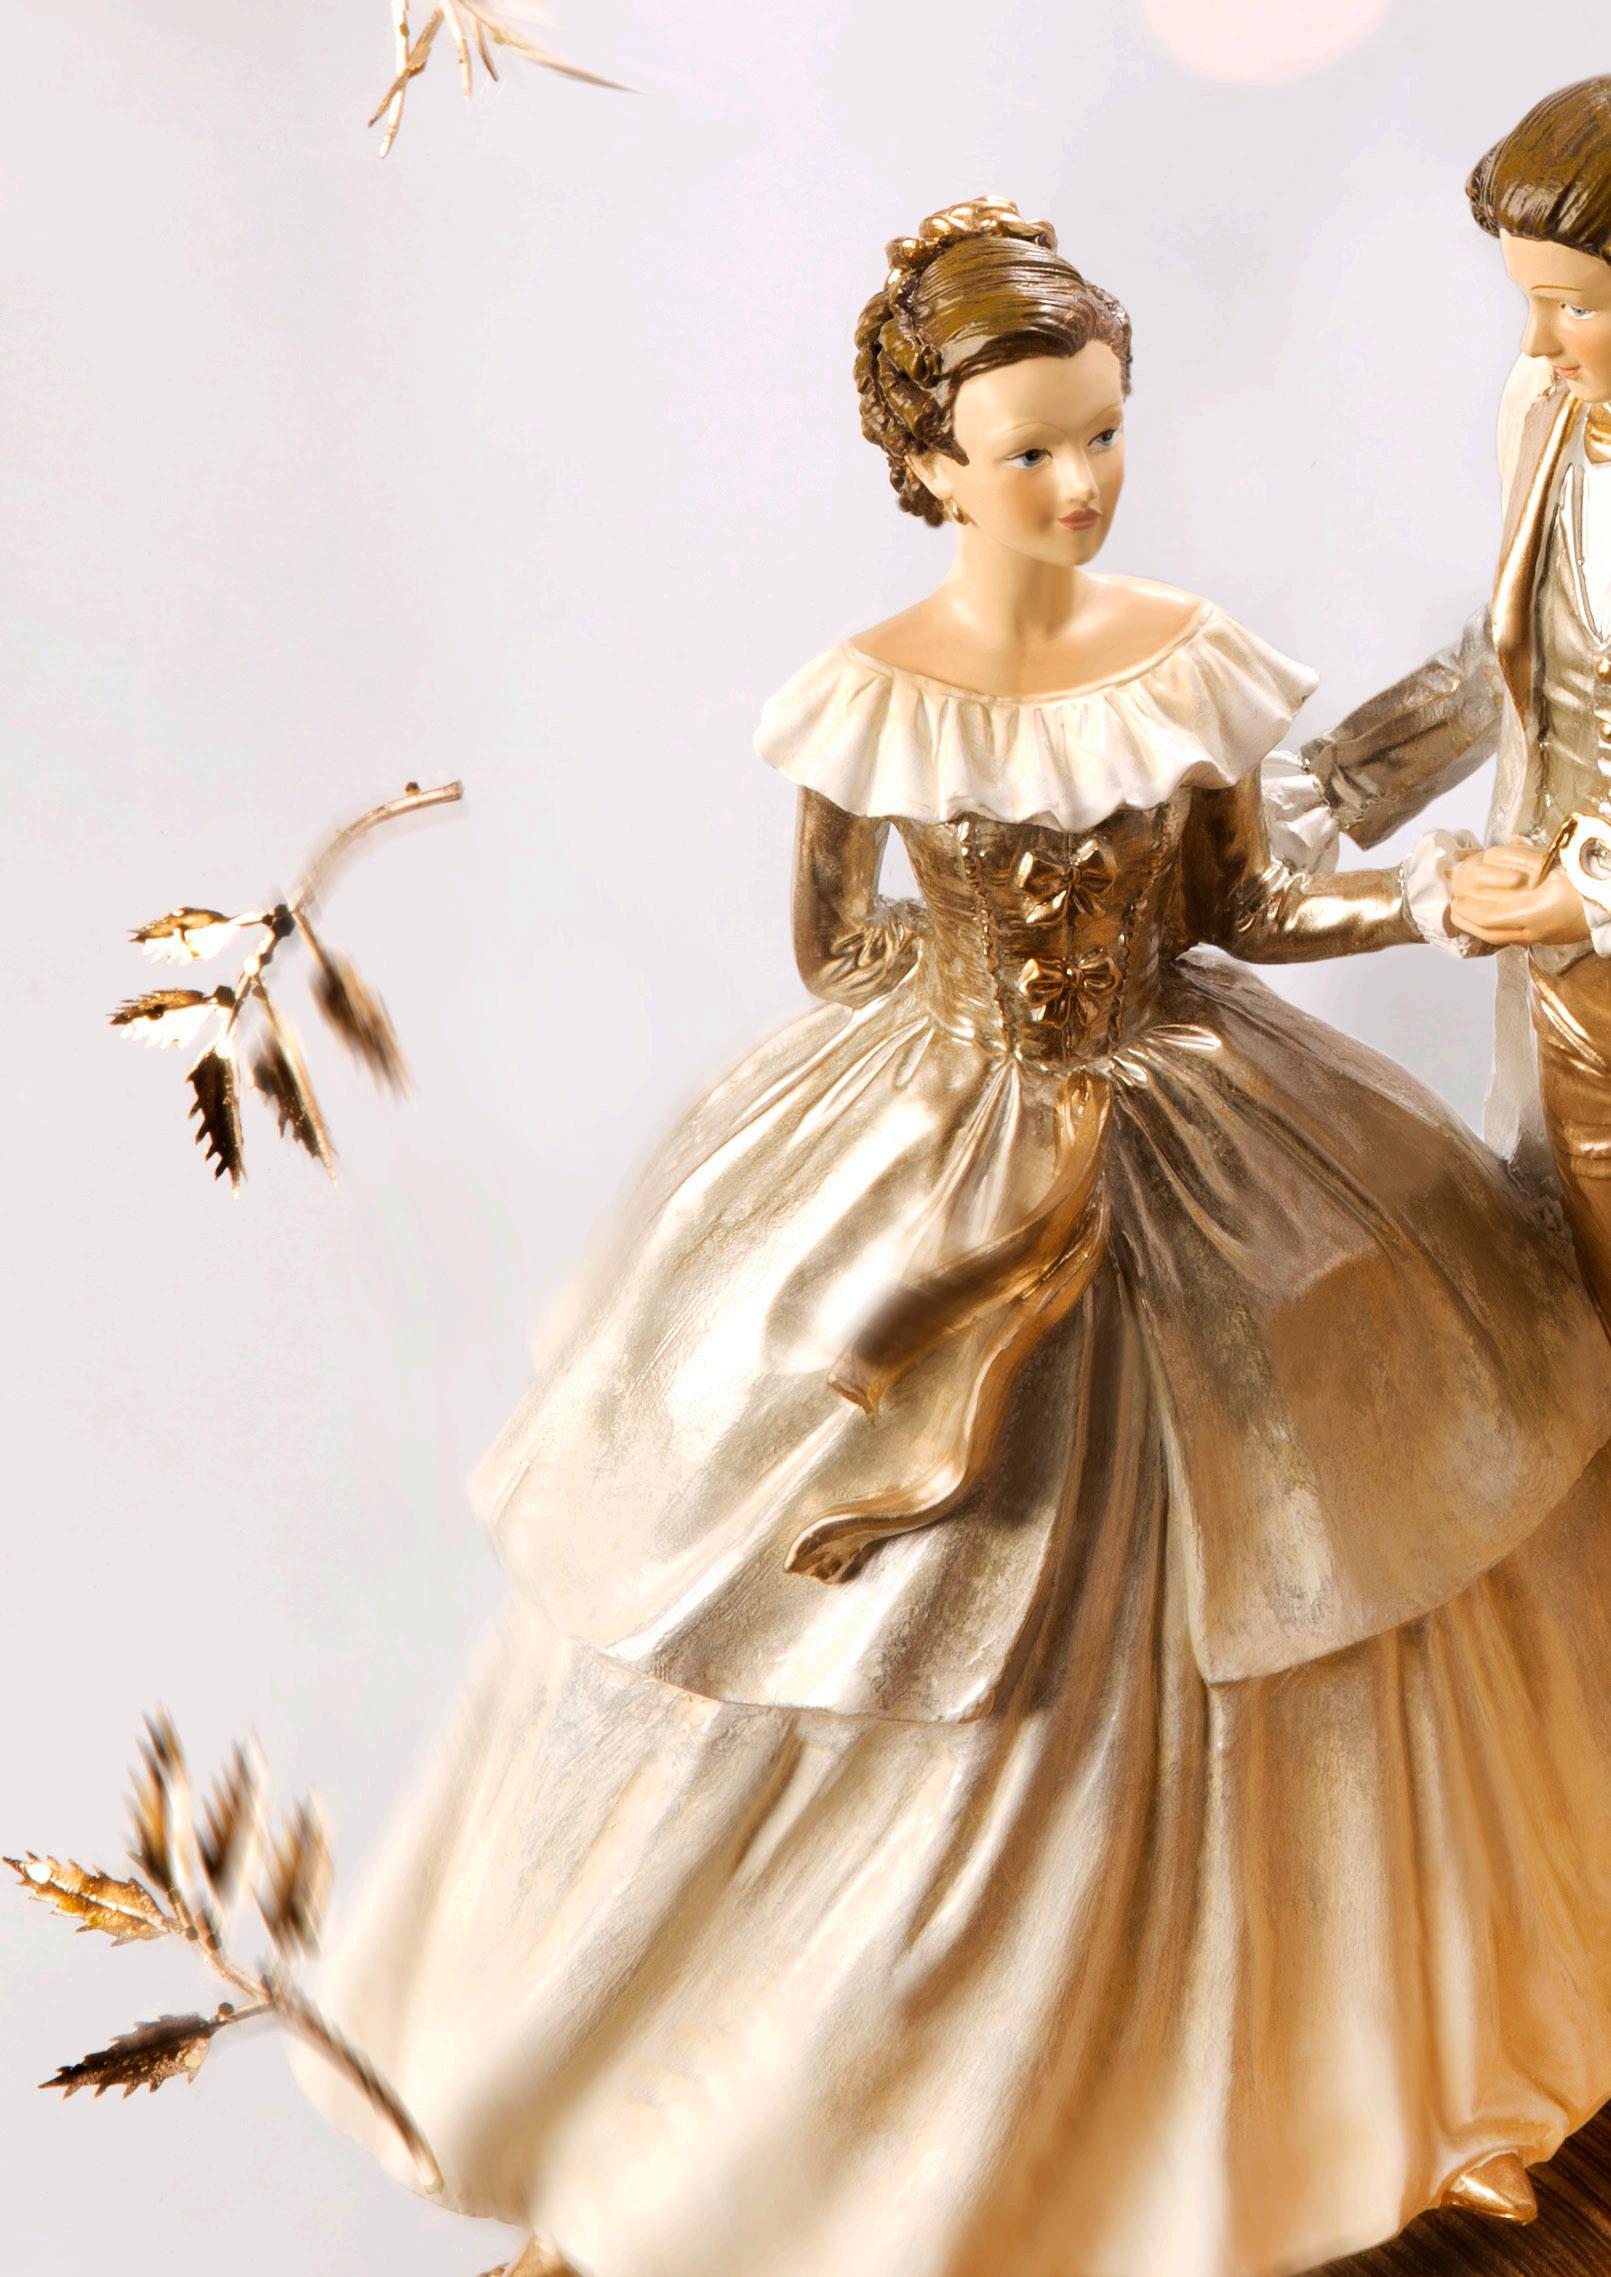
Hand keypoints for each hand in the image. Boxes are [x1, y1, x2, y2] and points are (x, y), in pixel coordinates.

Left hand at [1449, 838, 1592, 946]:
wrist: (1610, 901)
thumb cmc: (1586, 878)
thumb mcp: (1553, 863)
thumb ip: (1522, 859)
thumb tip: (1491, 856)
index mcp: (1536, 911)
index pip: (1491, 917)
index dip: (1470, 910)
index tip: (1456, 900)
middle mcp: (1536, 930)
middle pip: (1491, 933)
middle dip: (1469, 922)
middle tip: (1454, 909)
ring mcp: (1542, 938)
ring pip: (1501, 939)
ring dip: (1478, 929)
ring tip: (1465, 916)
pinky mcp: (1547, 939)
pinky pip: (1513, 939)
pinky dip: (1494, 931)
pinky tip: (1488, 922)